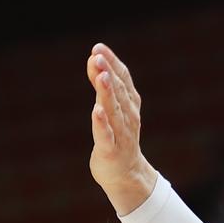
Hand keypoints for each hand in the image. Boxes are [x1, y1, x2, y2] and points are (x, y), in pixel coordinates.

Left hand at [87, 44, 155, 214]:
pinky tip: (96, 111)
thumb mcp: (111, 108)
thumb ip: (102, 85)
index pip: (123, 79)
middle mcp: (128, 116)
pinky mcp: (111, 150)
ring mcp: (121, 134)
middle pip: (118, 91)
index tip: (98, 47)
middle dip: (109, 73)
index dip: (112, 62)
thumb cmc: (117, 137)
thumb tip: (93, 59)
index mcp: (130, 104)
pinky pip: (106, 135)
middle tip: (98, 56)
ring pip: (113, 110)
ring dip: (107, 93)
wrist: (125, 174)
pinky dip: (101, 123)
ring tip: (101, 76)